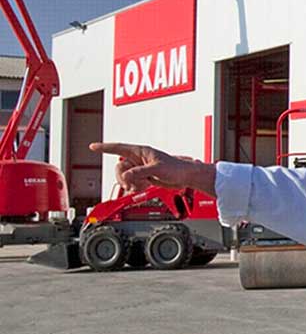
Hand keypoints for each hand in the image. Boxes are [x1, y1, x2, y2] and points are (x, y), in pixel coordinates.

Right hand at [88, 142, 216, 195]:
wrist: (185, 177)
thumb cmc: (176, 168)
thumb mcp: (157, 169)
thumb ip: (140, 172)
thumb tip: (126, 177)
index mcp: (141, 151)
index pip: (119, 148)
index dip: (104, 147)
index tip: (92, 146)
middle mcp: (138, 159)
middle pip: (119, 168)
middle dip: (123, 178)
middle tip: (131, 184)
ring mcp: (140, 169)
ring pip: (124, 177)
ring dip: (130, 184)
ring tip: (142, 185)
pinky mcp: (143, 177)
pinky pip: (131, 183)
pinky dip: (135, 187)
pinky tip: (144, 187)